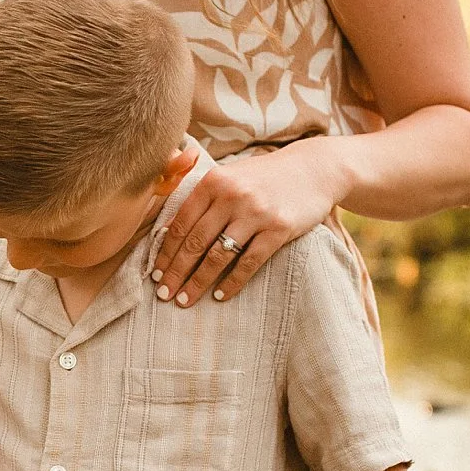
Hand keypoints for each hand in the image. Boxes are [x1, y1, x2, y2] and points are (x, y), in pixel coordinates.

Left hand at [152, 140, 347, 307]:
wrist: (313, 169)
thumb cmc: (263, 177)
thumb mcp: (230, 176)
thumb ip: (202, 198)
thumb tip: (169, 232)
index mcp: (214, 181)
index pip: (181, 223)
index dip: (166, 252)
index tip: (156, 273)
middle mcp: (232, 195)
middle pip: (195, 243)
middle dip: (176, 272)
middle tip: (165, 293)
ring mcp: (256, 212)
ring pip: (218, 256)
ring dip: (198, 282)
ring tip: (186, 300)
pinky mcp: (279, 228)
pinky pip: (249, 262)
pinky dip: (232, 282)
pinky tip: (221, 296)